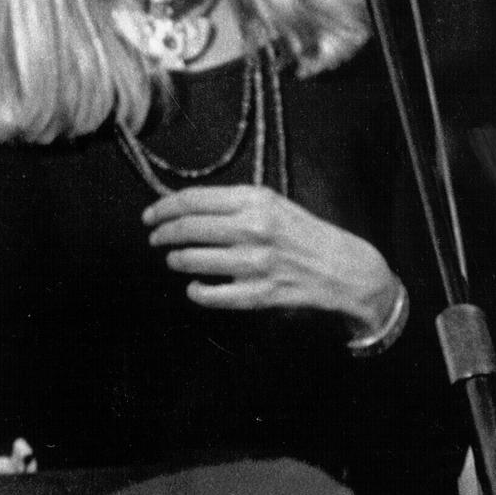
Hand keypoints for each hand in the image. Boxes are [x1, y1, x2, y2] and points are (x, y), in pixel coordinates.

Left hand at [143, 183, 400, 333]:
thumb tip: (187, 207)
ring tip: (174, 259)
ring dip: (176, 260)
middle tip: (154, 237)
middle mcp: (253, 228)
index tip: (151, 215)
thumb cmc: (305, 234)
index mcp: (257, 200)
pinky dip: (196, 291)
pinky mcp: (258, 294)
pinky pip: (210, 295)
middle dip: (163, 233)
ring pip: (192, 261)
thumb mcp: (275, 204)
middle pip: (187, 228)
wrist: (344, 269)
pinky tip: (196, 287)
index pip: (193, 199)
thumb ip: (235, 204)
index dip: (164, 208)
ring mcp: (255, 263)